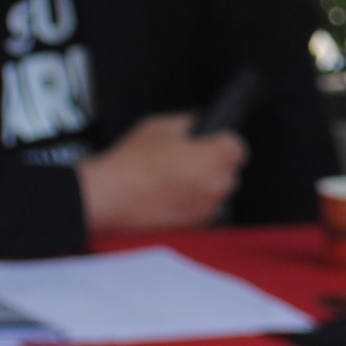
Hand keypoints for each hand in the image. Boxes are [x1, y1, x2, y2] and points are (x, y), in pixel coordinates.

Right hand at [75, 112, 245, 236]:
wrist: (107, 197)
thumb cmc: (131, 163)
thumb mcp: (160, 126)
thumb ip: (189, 120)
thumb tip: (201, 120)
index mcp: (215, 158)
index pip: (238, 147)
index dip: (222, 141)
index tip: (209, 141)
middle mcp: (216, 186)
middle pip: (230, 171)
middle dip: (214, 163)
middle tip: (188, 158)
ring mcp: (206, 209)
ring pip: (217, 192)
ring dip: (205, 185)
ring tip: (175, 178)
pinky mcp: (192, 226)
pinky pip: (202, 210)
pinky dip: (192, 203)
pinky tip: (169, 195)